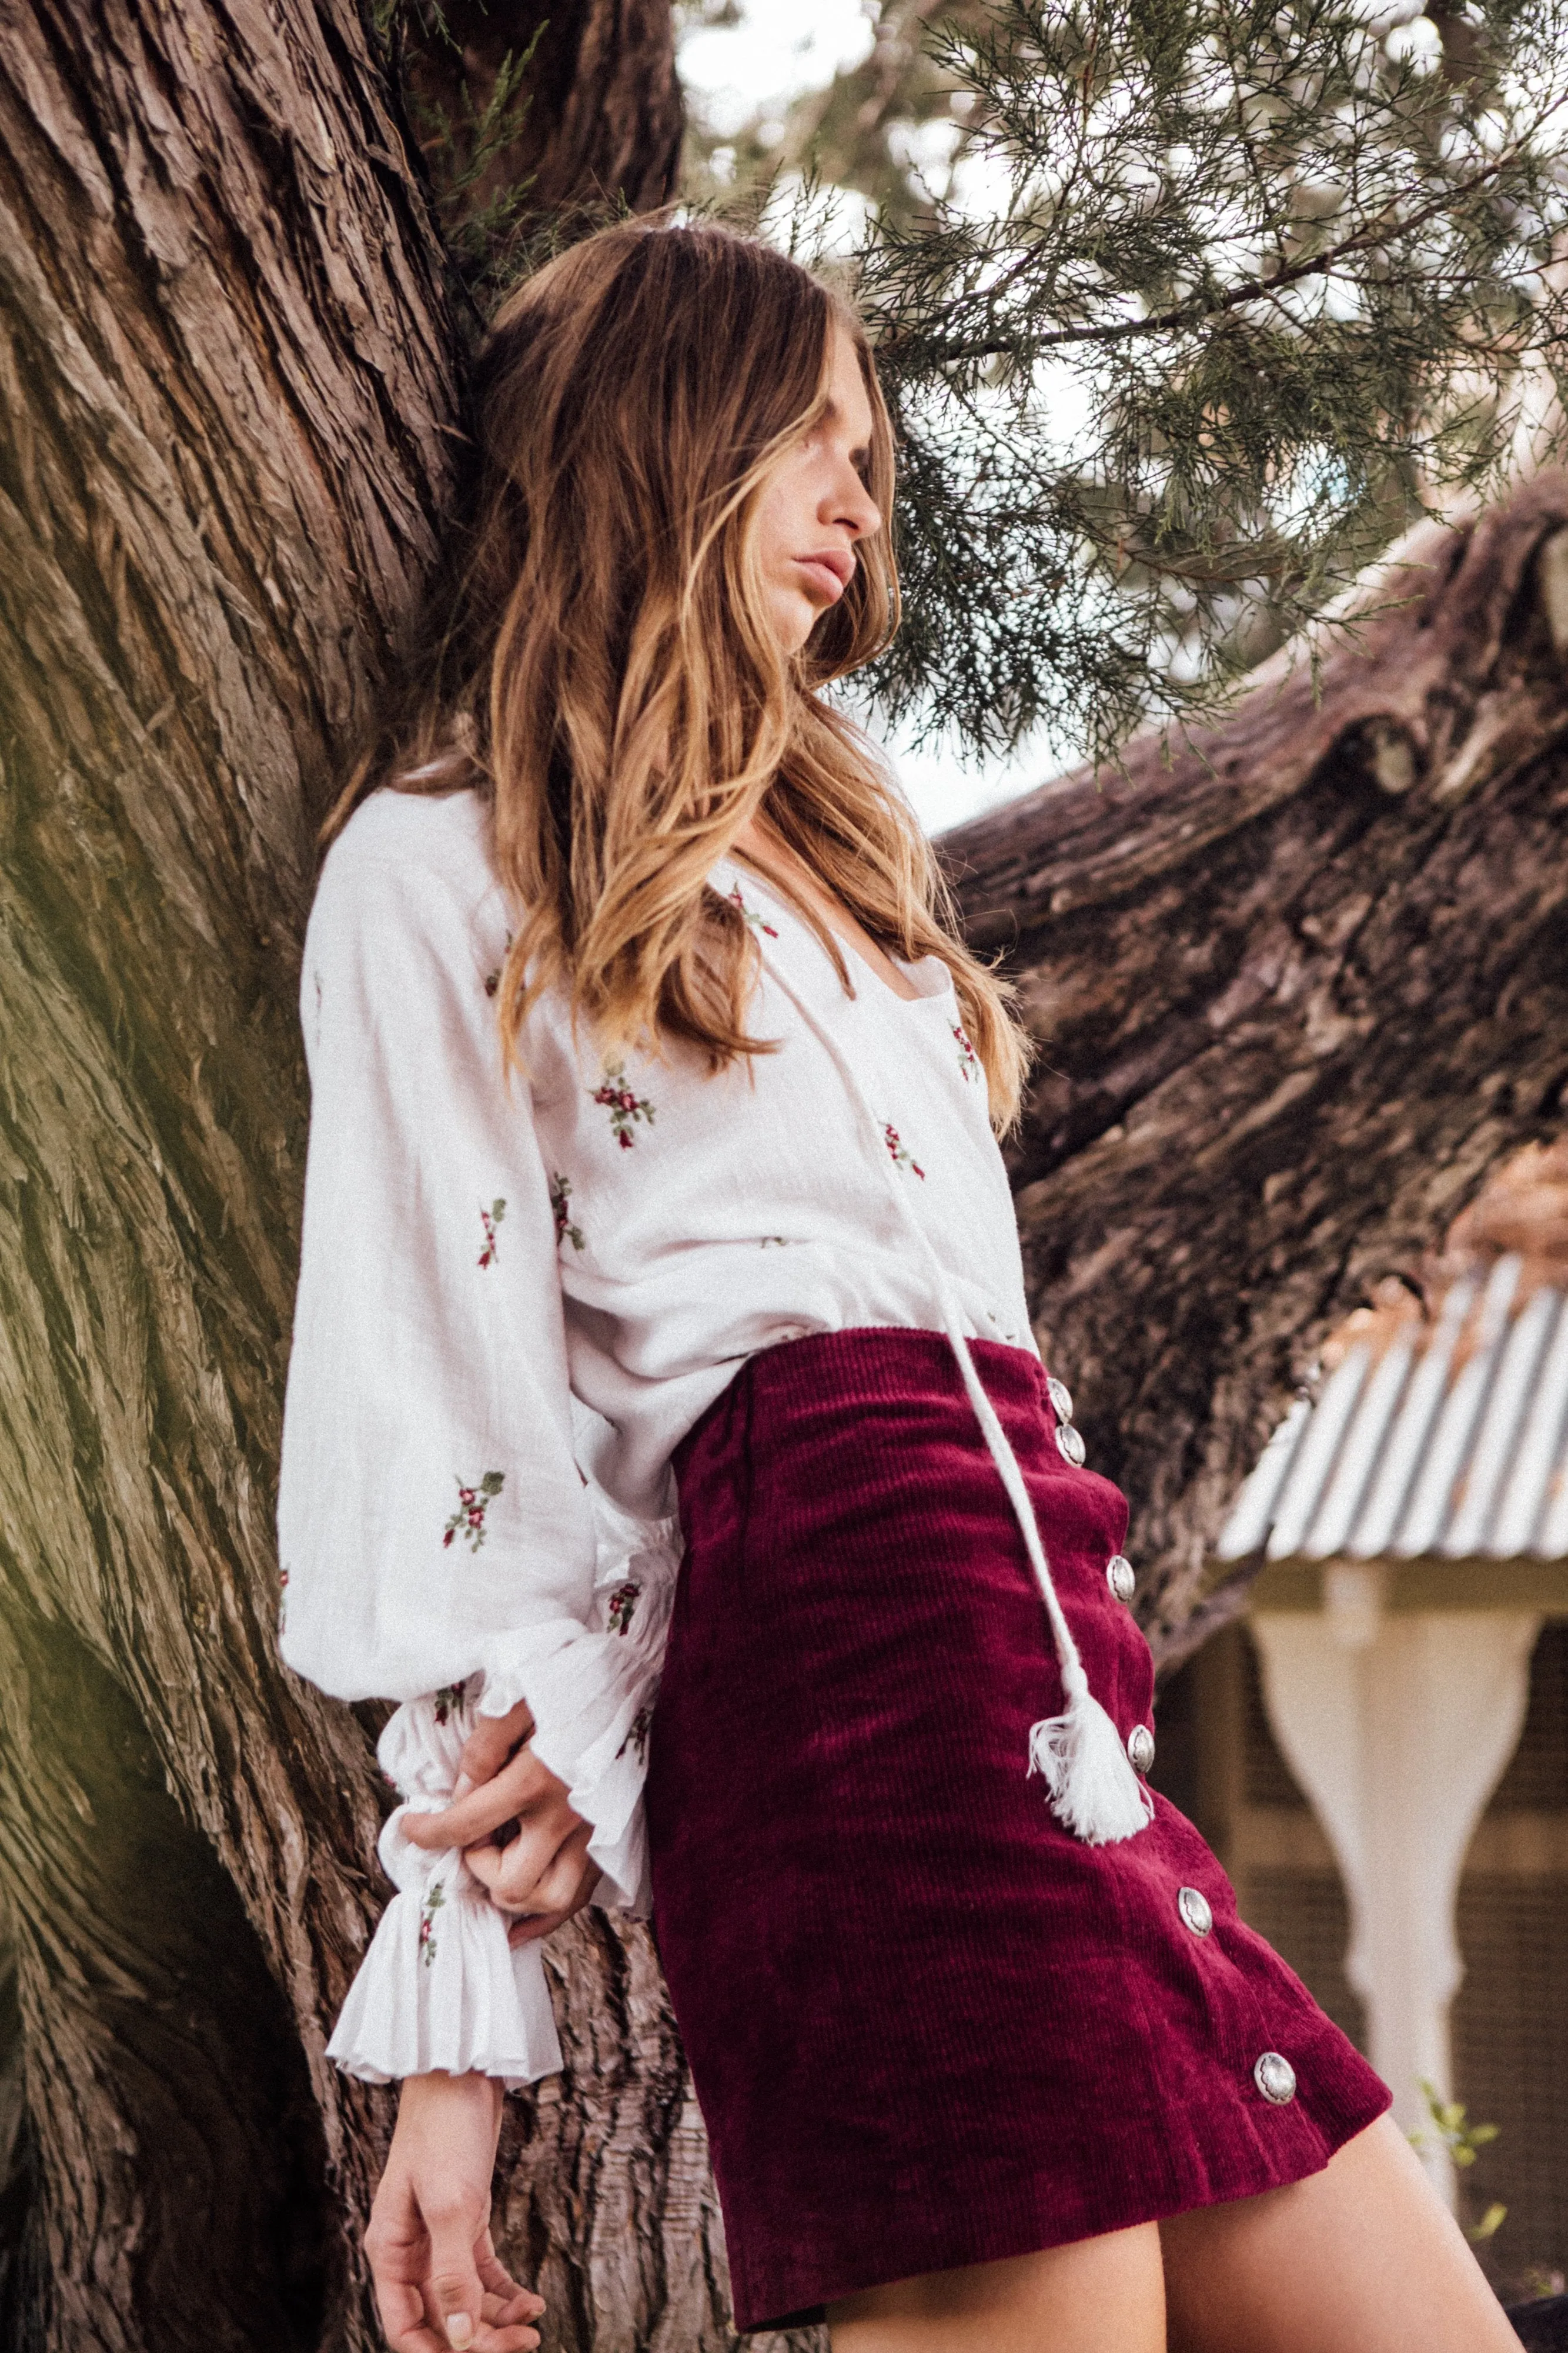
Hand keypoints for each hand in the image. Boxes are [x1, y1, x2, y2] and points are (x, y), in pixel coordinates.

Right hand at [365, 2070, 543, 2352]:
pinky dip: (504, 2291)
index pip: (405, 2328)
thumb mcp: (451, 2205)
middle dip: (478, 2340)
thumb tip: (461, 2338)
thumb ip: (453, 2274)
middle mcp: (410, 2250)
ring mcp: (437, 2236)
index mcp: (390, 2250)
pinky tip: (531, 2299)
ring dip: (497, 2320)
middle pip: (440, 2319)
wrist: (462, 2072)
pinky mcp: (465, 2220)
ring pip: (464, 2299)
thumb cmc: (445, 2130)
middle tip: (524, 2344)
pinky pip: (481, 2273)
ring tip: (534, 2324)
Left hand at [402, 1701, 600, 1943]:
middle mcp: (568, 1818)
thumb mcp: (517, 1698)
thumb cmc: (571, 1680)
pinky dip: (547, 1917)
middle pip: (510, 1883)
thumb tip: (461, 1791)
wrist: (634, 1677)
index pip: (467, 1826)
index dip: (428, 1832)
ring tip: (498, 1863)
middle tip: (475, 1833)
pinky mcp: (612, 1839)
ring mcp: (595, 1834)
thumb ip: (484, 1746)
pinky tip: (519, 1923)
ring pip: (549, 1902)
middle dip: (479, 1865)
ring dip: (513, 1894)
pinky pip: (581, 1897)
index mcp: (538, 1780)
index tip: (411, 1826)